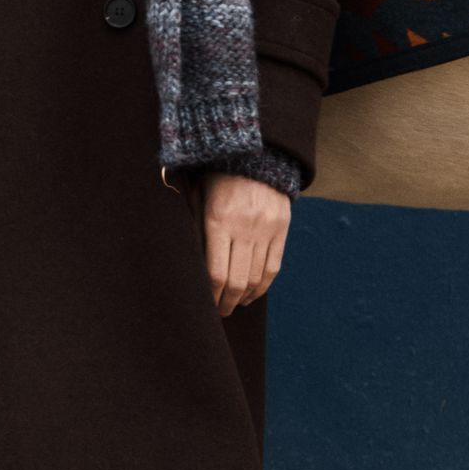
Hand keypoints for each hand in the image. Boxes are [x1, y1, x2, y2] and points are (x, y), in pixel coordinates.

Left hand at [188, 169, 289, 314]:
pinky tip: (252, 295)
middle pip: (237, 280)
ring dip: (244, 297)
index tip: (205, 305)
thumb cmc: (215, 178)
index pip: (215, 272)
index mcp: (218, 220)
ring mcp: (266, 229)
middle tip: (219, 313)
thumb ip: (193, 228)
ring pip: (256, 277)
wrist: (253, 156)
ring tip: (234, 305)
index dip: (210, 294)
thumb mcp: (196, 197)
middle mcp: (244, 227)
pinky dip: (262, 286)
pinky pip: (273, 266)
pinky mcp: (281, 229)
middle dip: (226, 302)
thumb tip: (187, 264)